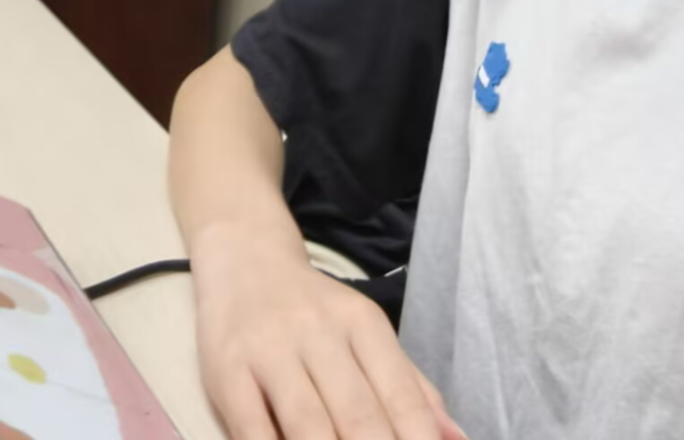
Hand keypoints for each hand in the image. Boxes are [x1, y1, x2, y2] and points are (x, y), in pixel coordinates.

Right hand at [192, 226, 467, 439]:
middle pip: (358, 416)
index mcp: (362, 323)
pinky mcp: (228, 370)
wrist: (245, 261)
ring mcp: (270, 349)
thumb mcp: (366, 332)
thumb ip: (411, 387)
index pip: (401, 395)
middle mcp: (318, 331)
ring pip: (308, 425)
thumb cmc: (314, 312)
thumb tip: (455, 438)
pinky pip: (253, 428)